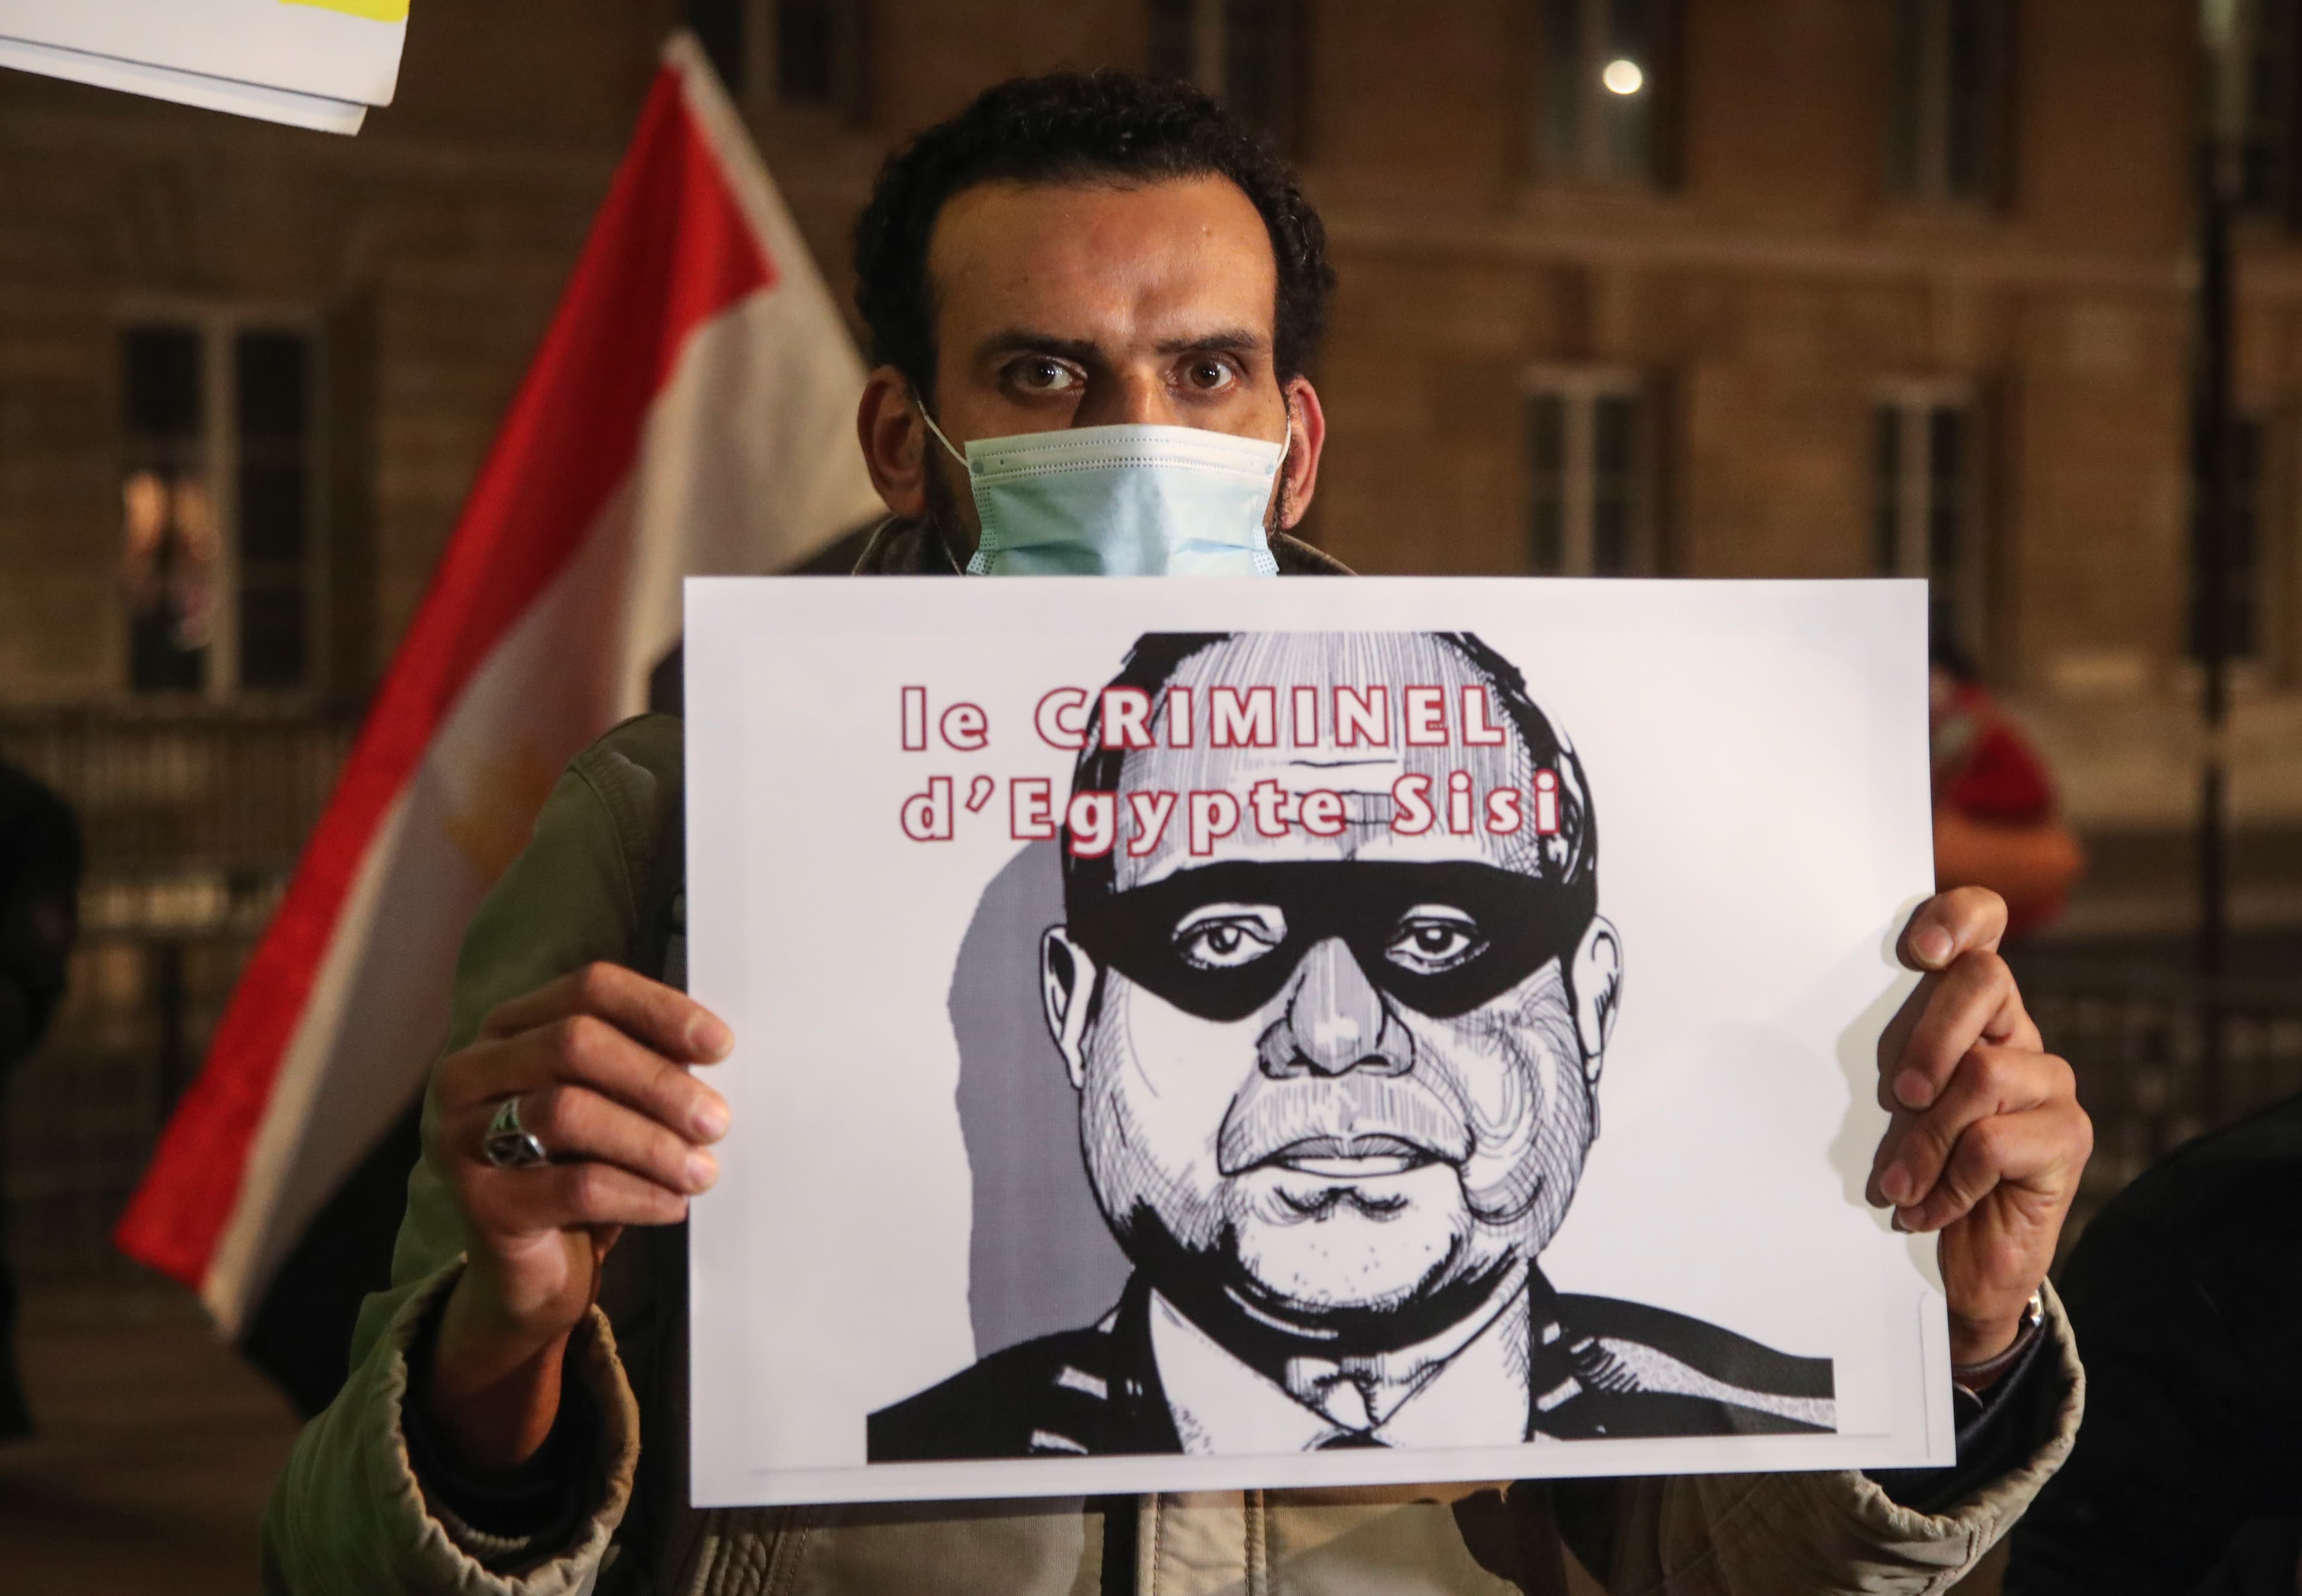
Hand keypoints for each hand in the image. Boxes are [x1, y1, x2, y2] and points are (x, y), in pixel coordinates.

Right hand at [423, 963, 732, 1469]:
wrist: (534, 1272)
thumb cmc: (580, 1170)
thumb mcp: (614, 1107)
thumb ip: (646, 1068)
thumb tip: (708, 1051)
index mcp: (511, 1029)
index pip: (589, 989)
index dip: (658, 1010)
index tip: (721, 1045)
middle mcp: (472, 1071)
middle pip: (574, 1043)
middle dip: (657, 1081)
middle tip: (716, 1119)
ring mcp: (461, 1135)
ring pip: (568, 1111)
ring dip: (651, 1141)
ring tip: (702, 1171)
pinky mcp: (479, 1202)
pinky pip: (572, 1187)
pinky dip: (636, 1193)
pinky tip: (672, 1204)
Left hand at [1866, 888, 2090, 1372]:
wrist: (1959, 1267)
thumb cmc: (1912, 1174)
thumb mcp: (1884, 1109)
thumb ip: (1879, 1060)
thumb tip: (1812, 1022)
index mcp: (1970, 1013)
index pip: (1984, 928)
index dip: (1959, 917)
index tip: (1917, 949)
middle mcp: (2017, 1037)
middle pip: (1986, 981)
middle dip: (1929, 1034)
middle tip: (1899, 1096)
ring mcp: (2049, 1086)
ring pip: (1984, 1072)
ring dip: (1927, 1138)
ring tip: (1902, 1182)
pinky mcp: (2067, 1139)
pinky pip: (1996, 1141)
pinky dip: (1949, 1182)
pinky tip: (1932, 1208)